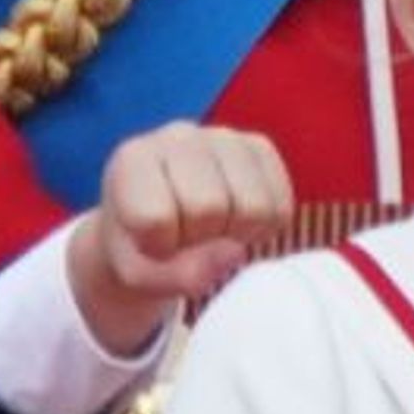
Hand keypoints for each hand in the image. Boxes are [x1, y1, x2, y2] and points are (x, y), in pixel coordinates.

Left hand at [70, 121, 290, 353]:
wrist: (159, 222)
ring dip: (236, 232)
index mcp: (132, 160)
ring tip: (211, 226)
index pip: (156, 219)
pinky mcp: (259, 147)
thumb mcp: (139, 276)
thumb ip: (175, 276)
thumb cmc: (141, 247)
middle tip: (185, 234)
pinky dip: (264, 226)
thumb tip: (233, 251)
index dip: (159, 246)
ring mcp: (223, 136)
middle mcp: (178, 136)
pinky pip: (281, 204)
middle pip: (210, 209)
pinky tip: (236, 218)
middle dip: (200, 237)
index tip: (150, 239)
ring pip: (253, 207)